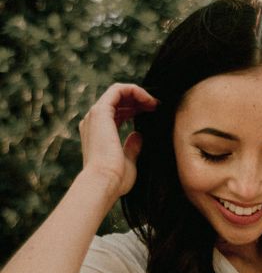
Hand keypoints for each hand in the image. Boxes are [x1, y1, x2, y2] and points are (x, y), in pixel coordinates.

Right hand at [78, 83, 157, 197]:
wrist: (104, 182)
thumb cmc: (116, 178)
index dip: (135, 109)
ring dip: (138, 94)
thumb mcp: (128, 161)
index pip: (117, 113)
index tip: (152, 112)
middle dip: (139, 100)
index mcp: (98, 133)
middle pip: (117, 101)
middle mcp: (93, 122)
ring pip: (117, 92)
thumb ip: (132, 147)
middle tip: (156, 106)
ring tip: (154, 103)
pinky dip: (134, 90)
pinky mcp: (100, 111)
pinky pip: (117, 90)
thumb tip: (138, 135)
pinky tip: (148, 100)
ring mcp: (95, 116)